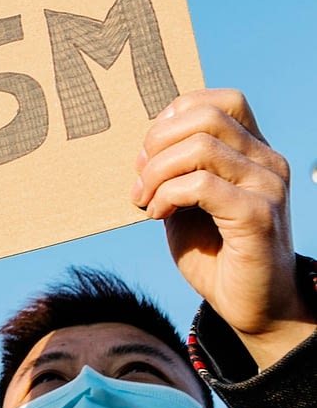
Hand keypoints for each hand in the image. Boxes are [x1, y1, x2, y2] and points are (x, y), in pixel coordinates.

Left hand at [133, 88, 312, 367]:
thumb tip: (141, 149)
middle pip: (205, 117)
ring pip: (200, 147)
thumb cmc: (215, 252)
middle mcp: (268, 162)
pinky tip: (158, 216)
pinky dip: (167, 196)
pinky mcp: (257, 215)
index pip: (221, 101)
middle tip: (140, 178)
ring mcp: (267, 187)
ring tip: (145, 200)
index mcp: (254, 152)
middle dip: (157, 142)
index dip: (176, 115)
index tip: (150, 150)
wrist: (252, 306)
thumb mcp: (186, 202)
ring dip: (157, 172)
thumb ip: (173, 171)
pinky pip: (201, 185)